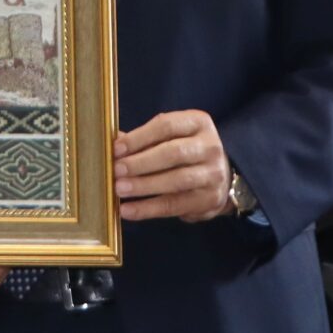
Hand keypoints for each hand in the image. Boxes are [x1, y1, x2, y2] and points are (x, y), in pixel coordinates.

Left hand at [113, 110, 232, 222]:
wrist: (220, 179)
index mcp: (198, 122)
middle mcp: (210, 146)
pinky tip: (127, 210)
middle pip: (173, 153)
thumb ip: (144, 139)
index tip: (116, 149)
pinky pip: (175, 205)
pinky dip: (148, 209)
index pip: (166, 125)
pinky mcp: (209, 200)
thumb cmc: (186, 153)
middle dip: (141, 162)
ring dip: (144, 186)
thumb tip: (111, 144)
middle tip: (117, 170)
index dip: (139, 137)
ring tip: (119, 189)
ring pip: (176, 180)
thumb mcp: (171, 137)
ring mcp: (213, 174)